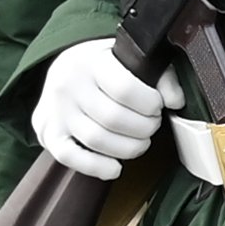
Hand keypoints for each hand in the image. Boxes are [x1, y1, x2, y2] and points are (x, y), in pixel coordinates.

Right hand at [31, 39, 169, 177]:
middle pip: (114, 118)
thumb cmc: (101, 67)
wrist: (61, 70)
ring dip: (129, 148)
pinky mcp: (48, 135)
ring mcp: (55, 112)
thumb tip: (176, 100)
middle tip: (151, 124)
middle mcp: (67, 85)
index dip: (150, 103)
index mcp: (89, 61)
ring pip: (98, 140)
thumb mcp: (128, 58)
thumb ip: (159, 75)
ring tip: (139, 141)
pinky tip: (116, 167)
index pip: (125, 89)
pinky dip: (98, 167)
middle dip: (144, 127)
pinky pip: (72, 158)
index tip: (157, 105)